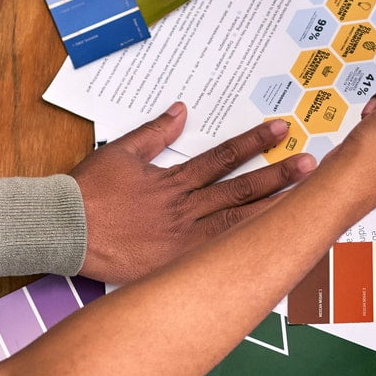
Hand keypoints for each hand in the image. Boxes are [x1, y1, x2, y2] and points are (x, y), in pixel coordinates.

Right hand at [72, 108, 315, 281]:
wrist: (63, 228)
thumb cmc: (87, 192)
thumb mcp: (121, 152)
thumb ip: (155, 132)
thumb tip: (182, 110)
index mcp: (173, 181)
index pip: (223, 158)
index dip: (254, 143)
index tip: (281, 131)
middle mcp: (184, 209)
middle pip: (240, 191)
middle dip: (277, 176)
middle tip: (311, 164)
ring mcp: (182, 240)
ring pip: (235, 224)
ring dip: (269, 210)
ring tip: (303, 199)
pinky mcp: (174, 265)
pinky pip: (216, 258)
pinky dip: (243, 252)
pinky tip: (269, 248)